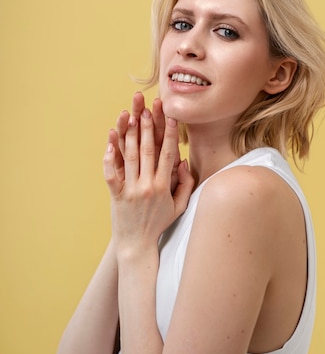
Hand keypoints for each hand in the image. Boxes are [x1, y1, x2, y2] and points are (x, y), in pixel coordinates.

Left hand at [103, 107, 193, 255]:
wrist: (138, 245)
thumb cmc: (159, 223)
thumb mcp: (179, 206)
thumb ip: (185, 184)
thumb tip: (182, 162)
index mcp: (164, 186)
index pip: (168, 154)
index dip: (170, 134)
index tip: (172, 117)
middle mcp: (148, 185)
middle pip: (148, 150)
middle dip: (148, 127)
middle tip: (147, 108)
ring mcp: (131, 190)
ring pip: (130, 157)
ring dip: (130, 135)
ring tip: (130, 116)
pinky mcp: (117, 195)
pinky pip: (111, 173)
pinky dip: (110, 157)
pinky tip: (110, 141)